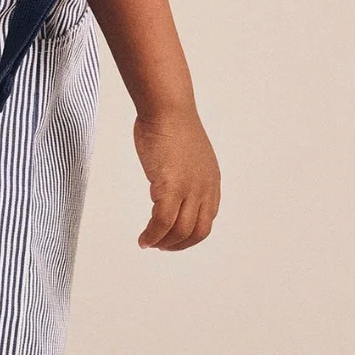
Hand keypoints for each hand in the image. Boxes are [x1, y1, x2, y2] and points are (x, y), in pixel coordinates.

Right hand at [134, 106, 220, 250]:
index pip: (206, 220)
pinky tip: (143, 238)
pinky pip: (162, 222)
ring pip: (180, 231)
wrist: (167, 108)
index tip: (173, 237)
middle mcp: (205, 189)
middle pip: (197, 231)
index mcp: (211, 182)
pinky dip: (152, 235)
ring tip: (149, 243)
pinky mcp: (170, 187)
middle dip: (179, 245)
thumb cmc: (170, 123)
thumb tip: (171, 183)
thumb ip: (185, 173)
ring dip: (163, 243)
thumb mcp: (187, 154)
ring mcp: (189, 189)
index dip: (190, 235)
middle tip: (161, 246)